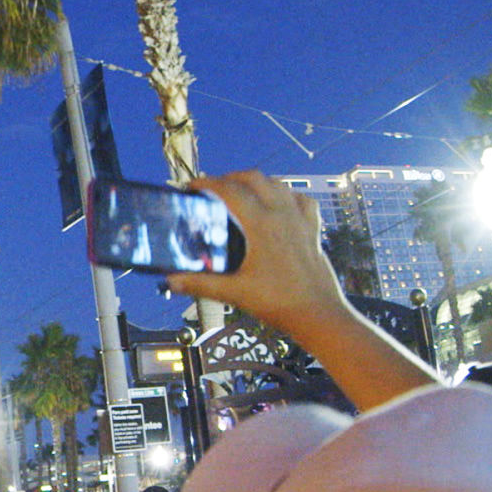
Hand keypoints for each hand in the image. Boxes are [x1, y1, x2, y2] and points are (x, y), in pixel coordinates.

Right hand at [166, 172, 350, 338]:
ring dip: (257, 182)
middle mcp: (283, 215)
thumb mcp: (234, 293)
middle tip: (214, 188)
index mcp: (262, 225)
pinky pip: (301, 199)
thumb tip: (173, 280)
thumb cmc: (281, 303)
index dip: (208, 183)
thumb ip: (199, 284)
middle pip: (255, 178)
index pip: (230, 190)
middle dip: (231, 177)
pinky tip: (279, 202)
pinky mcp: (312, 230)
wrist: (318, 314)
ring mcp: (300, 220)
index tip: (194, 186)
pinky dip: (286, 194)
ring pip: (278, 184)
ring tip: (241, 191)